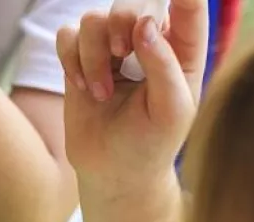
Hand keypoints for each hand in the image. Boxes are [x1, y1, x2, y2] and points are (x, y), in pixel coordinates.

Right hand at [56, 0, 206, 190]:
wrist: (112, 172)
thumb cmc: (150, 144)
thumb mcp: (171, 109)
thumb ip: (164, 65)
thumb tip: (144, 25)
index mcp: (181, 48)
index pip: (187, 4)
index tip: (165, 1)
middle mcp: (146, 41)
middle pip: (130, 3)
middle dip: (121, 23)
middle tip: (122, 56)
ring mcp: (109, 51)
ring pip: (93, 20)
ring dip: (92, 54)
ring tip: (101, 91)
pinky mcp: (79, 63)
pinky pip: (66, 37)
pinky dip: (70, 60)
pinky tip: (82, 87)